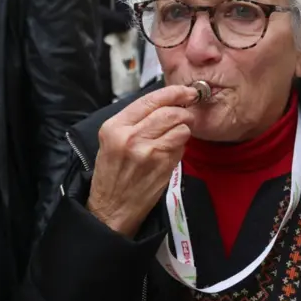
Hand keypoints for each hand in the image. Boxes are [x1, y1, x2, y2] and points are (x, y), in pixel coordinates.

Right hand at [85, 84, 198, 237]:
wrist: (111, 208)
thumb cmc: (112, 173)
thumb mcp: (112, 140)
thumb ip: (135, 120)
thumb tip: (164, 103)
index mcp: (115, 126)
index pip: (150, 99)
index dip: (173, 92)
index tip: (186, 91)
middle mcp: (131, 137)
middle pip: (169, 112)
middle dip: (184, 110)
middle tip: (189, 112)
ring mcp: (148, 152)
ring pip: (180, 128)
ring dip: (185, 128)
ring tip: (179, 133)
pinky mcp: (163, 166)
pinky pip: (182, 146)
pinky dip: (182, 144)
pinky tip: (173, 149)